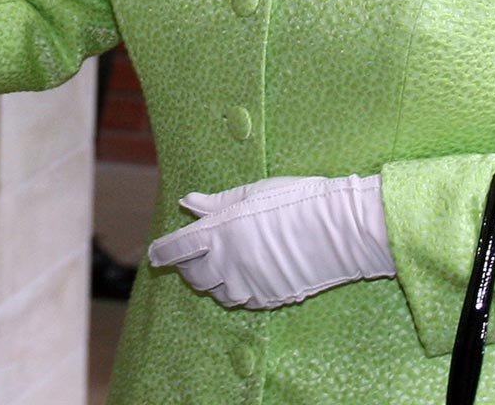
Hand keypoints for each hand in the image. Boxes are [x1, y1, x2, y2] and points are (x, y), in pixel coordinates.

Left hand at [147, 173, 393, 309]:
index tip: (155, 253)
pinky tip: (245, 274)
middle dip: (187, 266)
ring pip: (216, 292)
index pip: (177, 249)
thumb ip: (216, 203)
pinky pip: (241, 300)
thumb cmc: (295, 200)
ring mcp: (249, 285)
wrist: (339, 230)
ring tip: (221, 263)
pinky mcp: (268, 299)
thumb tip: (188, 203)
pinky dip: (236, 290)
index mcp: (219, 232)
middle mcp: (228, 263)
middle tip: (192, 255)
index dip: (162, 252)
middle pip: (193, 275)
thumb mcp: (251, 193)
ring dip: (212, 280)